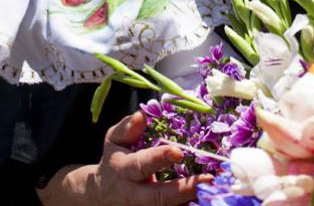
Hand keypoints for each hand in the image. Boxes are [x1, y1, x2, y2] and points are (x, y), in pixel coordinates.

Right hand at [37, 112, 211, 205]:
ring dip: (189, 202)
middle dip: (183, 190)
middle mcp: (134, 194)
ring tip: (212, 192)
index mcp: (124, 170)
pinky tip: (207, 200)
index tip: (178, 151)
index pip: (142, 165)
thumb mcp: (114, 141)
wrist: (101, 194)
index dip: (159, 159)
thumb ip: (126, 129)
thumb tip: (141, 116)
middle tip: (207, 180)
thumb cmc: (115, 161)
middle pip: (158, 197)